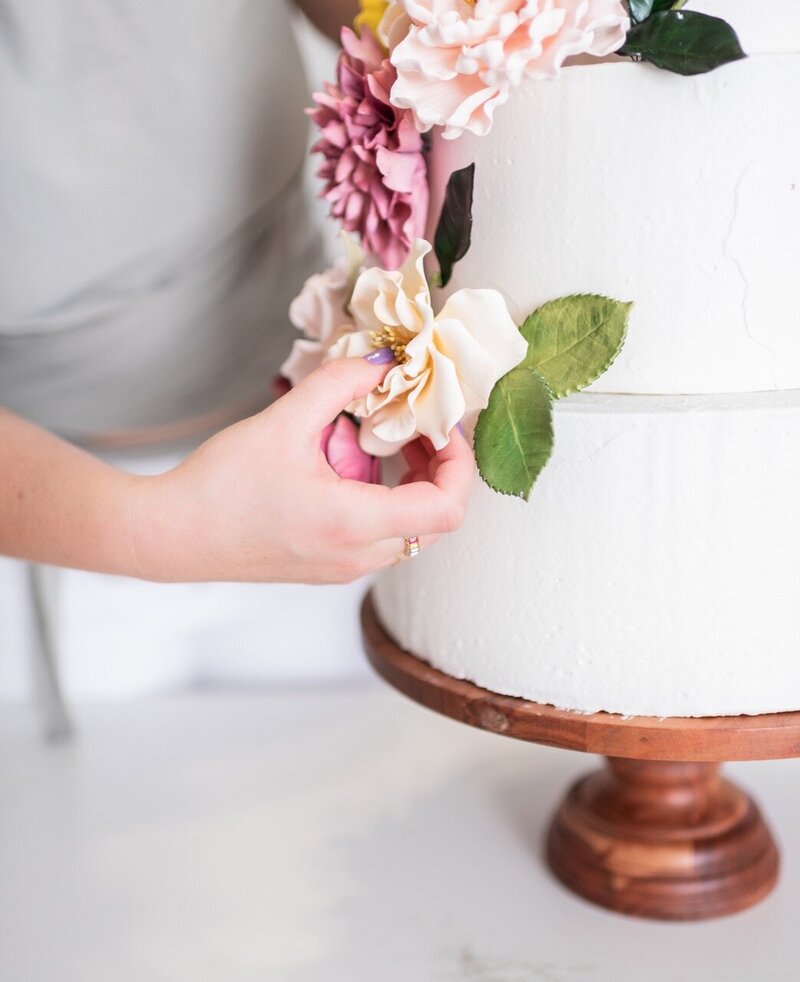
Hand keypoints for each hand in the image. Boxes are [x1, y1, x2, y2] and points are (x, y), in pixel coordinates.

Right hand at [134, 358, 474, 582]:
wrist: (171, 536)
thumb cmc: (218, 487)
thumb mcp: (282, 422)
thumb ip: (338, 384)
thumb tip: (381, 363)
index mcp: (352, 523)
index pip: (446, 508)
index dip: (459, 463)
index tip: (442, 425)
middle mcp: (357, 555)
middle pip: (436, 522)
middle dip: (439, 469)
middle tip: (417, 425)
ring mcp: (344, 567)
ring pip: (411, 532)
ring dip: (413, 485)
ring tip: (386, 440)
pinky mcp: (329, 567)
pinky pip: (382, 539)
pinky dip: (387, 502)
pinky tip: (355, 466)